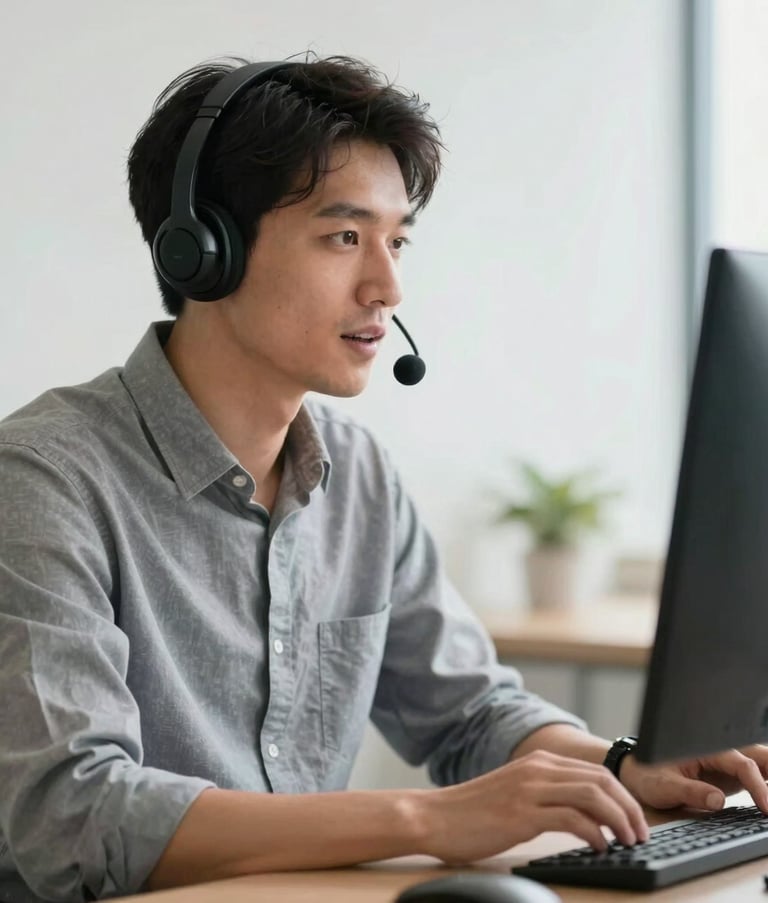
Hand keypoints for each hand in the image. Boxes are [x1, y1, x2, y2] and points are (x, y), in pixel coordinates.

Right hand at [422, 750, 649, 863]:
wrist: (434, 817)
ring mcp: (530, 789)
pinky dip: (594, 834)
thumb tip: (587, 817)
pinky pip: (572, 819)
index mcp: (539, 762)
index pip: (596, 772)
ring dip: (618, 820)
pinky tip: (599, 848)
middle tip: (641, 835)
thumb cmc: (472, 813)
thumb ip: (547, 796)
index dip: (623, 797)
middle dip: (629, 808)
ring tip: (627, 842)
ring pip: (592, 795)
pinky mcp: (522, 813)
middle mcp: (538, 769)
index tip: (636, 821)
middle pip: (601, 780)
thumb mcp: (516, 794)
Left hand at [620, 744, 767, 812]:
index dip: (758, 786)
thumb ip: (690, 791)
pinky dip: (766, 782)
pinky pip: (754, 773)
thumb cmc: (648, 775)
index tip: (766, 807)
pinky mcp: (729, 774)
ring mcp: (726, 762)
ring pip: (759, 761)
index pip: (742, 763)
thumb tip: (718, 800)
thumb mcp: (664, 786)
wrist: (638, 772)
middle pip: (758, 754)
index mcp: (706, 749)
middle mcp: (720, 751)